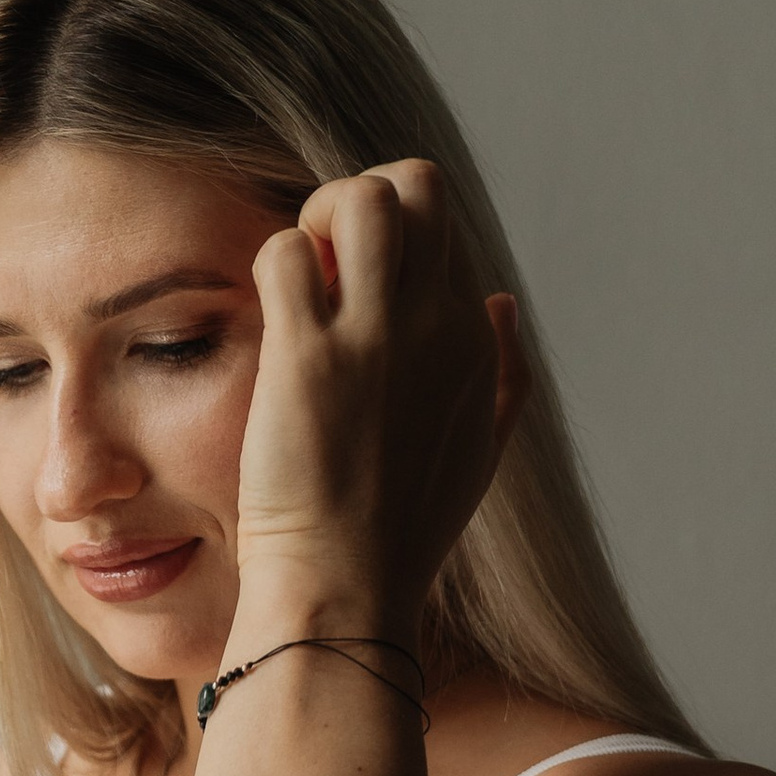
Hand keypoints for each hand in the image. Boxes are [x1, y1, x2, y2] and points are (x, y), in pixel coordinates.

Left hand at [235, 161, 529, 623]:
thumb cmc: (402, 532)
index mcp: (474, 341)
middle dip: (361, 198)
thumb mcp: (481, 452)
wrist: (348, 590)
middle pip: (416, 185)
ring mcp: (375, 339)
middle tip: (326, 258)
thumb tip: (501, 301)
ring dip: (319, 217)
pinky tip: (270, 317)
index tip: (353, 288)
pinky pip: (288, 253)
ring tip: (301, 277)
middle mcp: (436, 325)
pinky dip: (272, 266)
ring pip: (361, 199)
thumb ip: (505, 373)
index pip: (443, 225)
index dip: (391, 236)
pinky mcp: (310, 359)